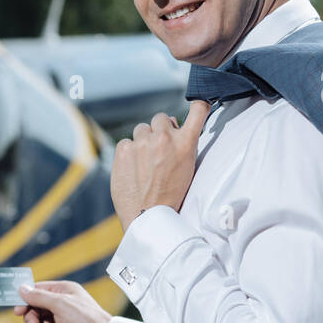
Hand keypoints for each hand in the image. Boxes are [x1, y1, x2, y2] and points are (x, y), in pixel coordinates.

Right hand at [12, 280, 111, 322]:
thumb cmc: (86, 319)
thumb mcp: (60, 304)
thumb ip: (39, 297)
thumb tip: (21, 289)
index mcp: (64, 291)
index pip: (38, 291)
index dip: (26, 300)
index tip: (17, 310)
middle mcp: (63, 305)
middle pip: (36, 309)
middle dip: (31, 318)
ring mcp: (64, 322)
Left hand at [110, 100, 210, 230]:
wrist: (149, 216)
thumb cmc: (172, 195)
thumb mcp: (188, 167)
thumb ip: (181, 144)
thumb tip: (172, 127)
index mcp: (186, 142)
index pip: (198, 110)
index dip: (198, 105)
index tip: (197, 105)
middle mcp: (164, 138)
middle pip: (160, 118)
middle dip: (160, 130)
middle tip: (160, 150)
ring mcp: (142, 143)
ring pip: (141, 129)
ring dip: (143, 141)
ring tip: (145, 162)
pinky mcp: (123, 150)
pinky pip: (125, 142)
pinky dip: (128, 153)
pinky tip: (132, 168)